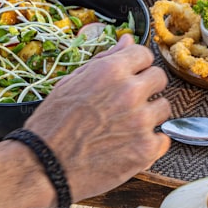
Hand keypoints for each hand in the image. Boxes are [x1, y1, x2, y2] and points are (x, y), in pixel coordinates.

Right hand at [23, 34, 170, 201]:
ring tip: (124, 126)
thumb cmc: (52, 125)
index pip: (144, 54)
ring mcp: (141, 121)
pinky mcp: (146, 149)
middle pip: (159, 78)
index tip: (131, 76)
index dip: (137, 66)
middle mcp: (130, 93)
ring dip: (149, 115)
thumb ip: (104, 59)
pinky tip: (129, 144)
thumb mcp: (71, 82)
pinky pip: (164, 138)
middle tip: (127, 103)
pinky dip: (151, 142)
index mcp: (111, 72)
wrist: (44, 166)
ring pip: (164, 108)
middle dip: (146, 88)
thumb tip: (127, 40)